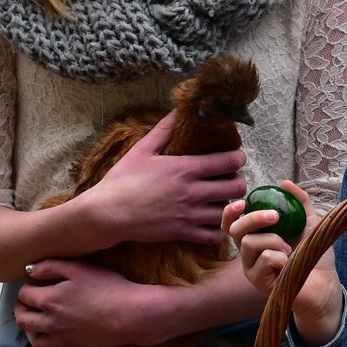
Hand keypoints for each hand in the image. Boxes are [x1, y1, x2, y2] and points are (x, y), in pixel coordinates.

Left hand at [15, 260, 206, 346]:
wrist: (131, 314)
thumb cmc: (108, 287)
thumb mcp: (79, 268)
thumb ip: (51, 266)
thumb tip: (29, 270)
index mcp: (49, 300)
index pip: (24, 294)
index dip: (27, 286)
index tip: (34, 283)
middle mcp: (50, 323)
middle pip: (23, 319)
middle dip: (21, 309)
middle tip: (27, 302)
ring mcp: (62, 338)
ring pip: (34, 341)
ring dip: (30, 330)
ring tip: (35, 321)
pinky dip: (52, 344)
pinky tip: (57, 335)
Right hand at [81, 114, 244, 249]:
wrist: (107, 213)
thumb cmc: (123, 180)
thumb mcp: (142, 150)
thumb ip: (163, 130)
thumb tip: (177, 110)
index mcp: (186, 169)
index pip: (229, 161)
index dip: (239, 158)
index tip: (236, 157)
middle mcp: (193, 192)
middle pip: (237, 187)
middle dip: (239, 181)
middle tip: (231, 179)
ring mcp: (190, 215)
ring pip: (229, 211)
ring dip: (230, 205)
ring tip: (223, 200)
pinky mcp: (183, 233)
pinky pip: (214, 236)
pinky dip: (219, 229)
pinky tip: (214, 221)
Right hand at [224, 190, 342, 346]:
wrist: (325, 284)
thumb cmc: (314, 255)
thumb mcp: (310, 223)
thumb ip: (298, 203)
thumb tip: (285, 183)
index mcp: (256, 238)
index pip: (232, 223)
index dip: (230, 212)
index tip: (242, 202)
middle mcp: (249, 253)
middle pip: (235, 230)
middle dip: (253, 218)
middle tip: (276, 217)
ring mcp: (251, 268)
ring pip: (249, 244)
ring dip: (273, 240)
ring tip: (289, 248)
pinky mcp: (258, 282)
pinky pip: (263, 259)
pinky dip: (279, 257)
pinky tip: (288, 264)